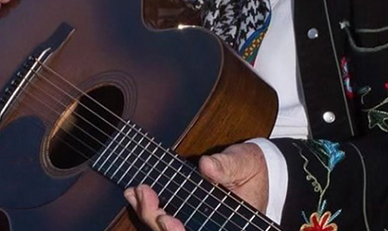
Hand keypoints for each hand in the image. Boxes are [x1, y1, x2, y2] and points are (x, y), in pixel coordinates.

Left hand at [125, 144, 267, 228]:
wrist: (252, 168)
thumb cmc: (250, 168)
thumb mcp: (244, 162)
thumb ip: (228, 165)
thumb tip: (208, 165)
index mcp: (228, 225)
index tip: (166, 220)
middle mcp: (209, 227)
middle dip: (155, 219)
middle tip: (145, 194)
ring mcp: (195, 223)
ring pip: (166, 229)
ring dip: (147, 213)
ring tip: (136, 193)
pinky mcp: (185, 214)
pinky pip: (163, 217)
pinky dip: (148, 207)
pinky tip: (135, 194)